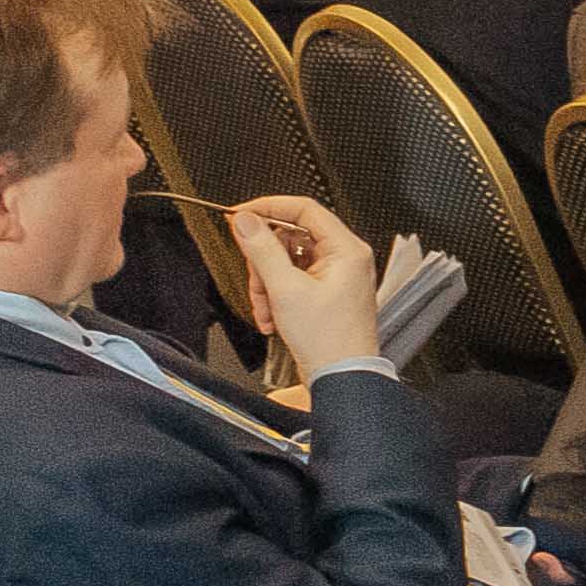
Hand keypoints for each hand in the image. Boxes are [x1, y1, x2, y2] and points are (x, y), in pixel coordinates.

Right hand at [229, 197, 383, 376]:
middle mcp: (344, 258)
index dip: (268, 208)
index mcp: (345, 249)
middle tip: (258, 280)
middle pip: (289, 237)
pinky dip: (275, 297)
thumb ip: (262, 250)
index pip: (303, 209)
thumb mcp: (285, 290)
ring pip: (285, 261)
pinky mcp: (324, 293)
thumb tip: (246, 221)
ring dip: (267, 284)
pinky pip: (291, 281)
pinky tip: (272, 317)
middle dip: (265, 262)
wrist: (342, 378)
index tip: (240, 216)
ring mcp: (334, 276)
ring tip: (267, 308)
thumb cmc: (329, 341)